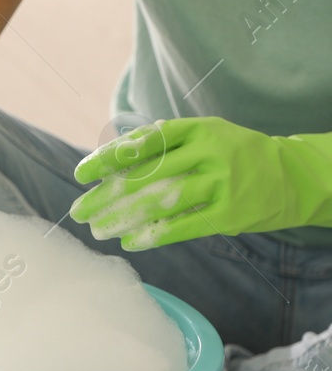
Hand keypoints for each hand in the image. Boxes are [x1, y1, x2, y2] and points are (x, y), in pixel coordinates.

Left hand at [71, 118, 331, 249]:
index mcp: (198, 129)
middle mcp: (210, 153)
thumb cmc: (232, 155)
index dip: (109, 158)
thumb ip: (163, 147)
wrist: (292, 176)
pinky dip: (153, 236)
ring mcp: (222, 183)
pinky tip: (129, 241)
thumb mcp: (203, 137)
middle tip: (78, 211)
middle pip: (146, 176)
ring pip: (161, 202)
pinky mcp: (230, 214)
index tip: (81, 174)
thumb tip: (107, 164)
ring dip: (123, 218)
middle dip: (106, 196)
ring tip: (97, 230)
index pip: (144, 142)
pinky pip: (183, 227)